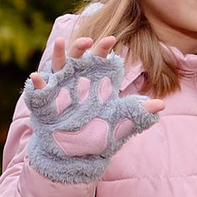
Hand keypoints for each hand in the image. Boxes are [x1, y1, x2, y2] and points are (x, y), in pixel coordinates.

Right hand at [24, 48, 158, 187]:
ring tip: (59, 42)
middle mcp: (78, 81)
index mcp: (97, 82)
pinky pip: (39, 90)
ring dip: (58, 54)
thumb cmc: (99, 135)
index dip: (104, 48)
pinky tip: (37, 77)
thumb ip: (137, 113)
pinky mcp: (45, 103)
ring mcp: (60, 90)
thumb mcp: (120, 124)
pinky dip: (38, 83)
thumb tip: (160, 105)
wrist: (77, 156)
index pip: (101, 59)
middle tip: (88, 41)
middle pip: (78, 57)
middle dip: (82, 47)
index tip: (112, 40)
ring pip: (58, 66)